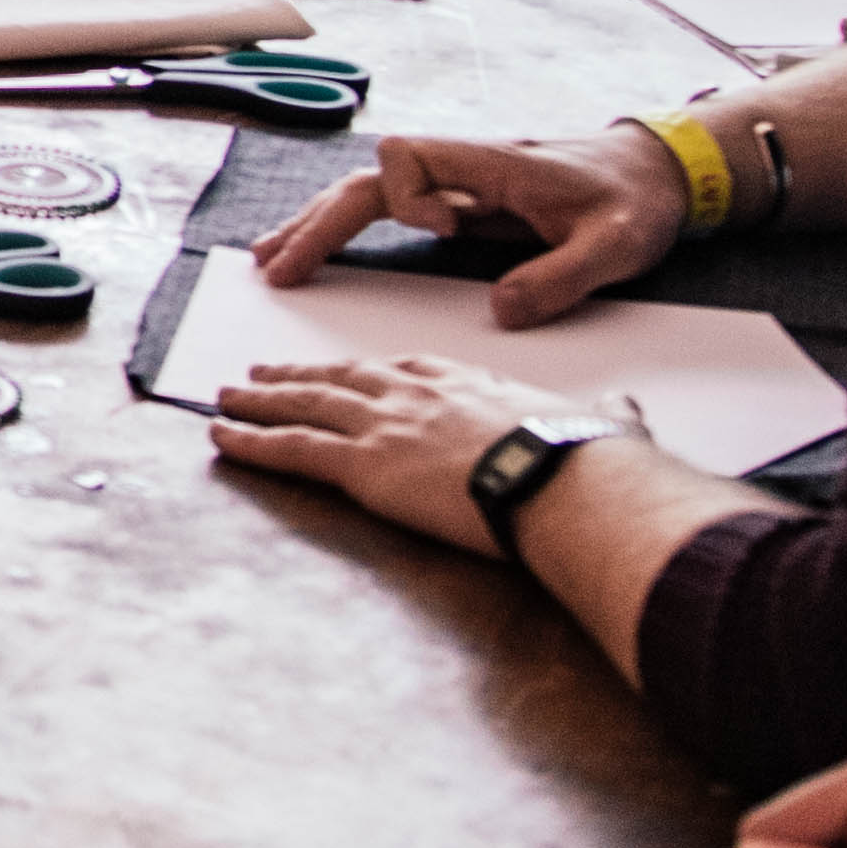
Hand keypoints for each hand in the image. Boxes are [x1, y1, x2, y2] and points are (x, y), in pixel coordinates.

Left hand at [205, 351, 615, 553]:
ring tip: (227, 396)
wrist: (568, 478)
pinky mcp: (364, 466)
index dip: (365, 371)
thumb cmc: (591, 458)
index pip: (401, 369)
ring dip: (260, 401)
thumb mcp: (604, 422)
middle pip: (343, 379)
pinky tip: (221, 435)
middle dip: (300, 375)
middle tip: (264, 372)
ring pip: (305, 406)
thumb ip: (606, 414)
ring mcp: (385, 425)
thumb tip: (625, 411)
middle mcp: (416, 394)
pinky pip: (291, 450)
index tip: (344, 370)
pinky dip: (250, 442)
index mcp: (466, 382)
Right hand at [251, 122, 686, 317]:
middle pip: (370, 179)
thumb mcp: (616, 246)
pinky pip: (387, 208)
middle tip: (280, 266)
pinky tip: (314, 249)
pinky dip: (345, 228)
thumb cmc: (636, 200)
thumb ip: (561, 278)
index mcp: (494, 164)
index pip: (412, 157)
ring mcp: (457, 184)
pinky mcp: (460, 203)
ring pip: (369, 192)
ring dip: (320, 223)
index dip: (411, 196)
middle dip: (322, 220)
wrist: (657, 171)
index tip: (446, 233)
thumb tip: (501, 312)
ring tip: (272, 259)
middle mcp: (464, 168)